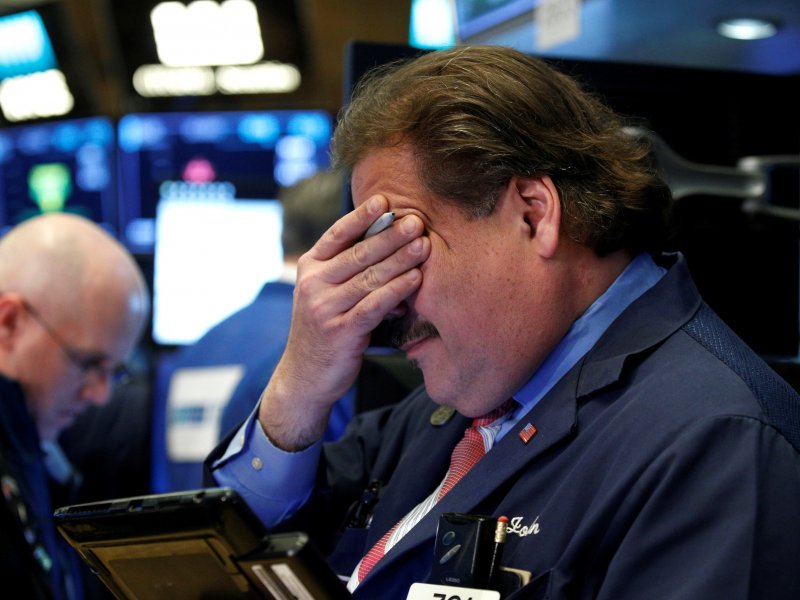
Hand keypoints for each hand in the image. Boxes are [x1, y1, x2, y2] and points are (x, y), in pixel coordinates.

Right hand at [259, 194, 429, 449]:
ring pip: (369, 277)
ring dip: (400, 259)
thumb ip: (349, 270)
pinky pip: (375, 305)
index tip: (384, 199)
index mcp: (309, 268)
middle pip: (358, 253)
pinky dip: (397, 290)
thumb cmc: (326, 328)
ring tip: (424, 244)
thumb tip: (392, 242)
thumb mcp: (327, 293)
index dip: (361, 216)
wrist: (305, 376)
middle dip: (390, 235)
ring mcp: (325, 308)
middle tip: (416, 221)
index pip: (337, 234)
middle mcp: (313, 284)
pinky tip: (416, 278)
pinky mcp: (341, 331)